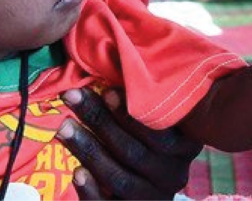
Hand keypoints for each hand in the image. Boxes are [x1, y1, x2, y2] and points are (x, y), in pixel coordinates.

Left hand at [58, 88, 200, 199]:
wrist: (153, 188)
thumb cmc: (155, 139)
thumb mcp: (161, 120)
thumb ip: (147, 102)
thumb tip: (118, 63)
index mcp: (185, 146)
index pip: (159, 131)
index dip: (130, 113)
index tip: (105, 91)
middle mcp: (174, 174)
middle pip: (134, 151)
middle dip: (101, 122)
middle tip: (72, 97)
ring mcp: (154, 197)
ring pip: (120, 178)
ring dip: (90, 150)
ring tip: (65, 128)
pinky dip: (92, 190)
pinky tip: (76, 172)